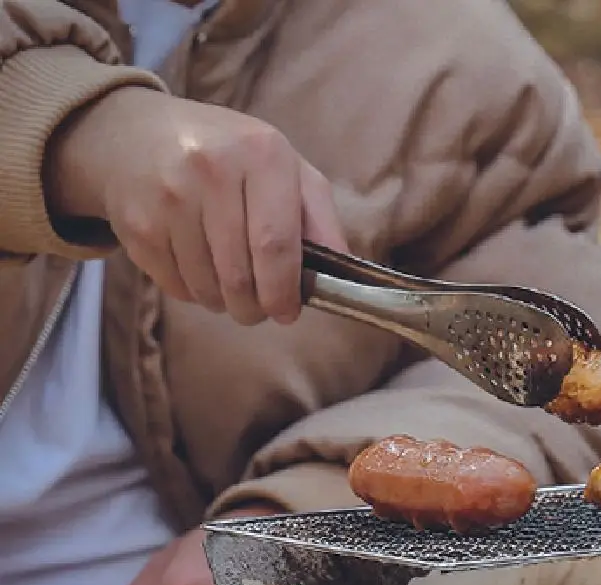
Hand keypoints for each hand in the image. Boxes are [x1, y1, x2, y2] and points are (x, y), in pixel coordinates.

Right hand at [45, 86, 345, 325]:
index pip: (276, 245)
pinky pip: (176, 286)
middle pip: (240, 275)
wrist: (136, 134)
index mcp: (260, 153)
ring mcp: (168, 196)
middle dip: (255, 307)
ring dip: (224, 303)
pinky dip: (193, 293)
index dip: (283, 291)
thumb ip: (320, 219)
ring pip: (208, 288)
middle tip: (258, 308)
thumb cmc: (230, 158)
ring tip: (229, 285)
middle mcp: (210, 169)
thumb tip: (342, 274)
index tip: (287, 312)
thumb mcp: (285, 169)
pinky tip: (198, 268)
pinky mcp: (137, 224)